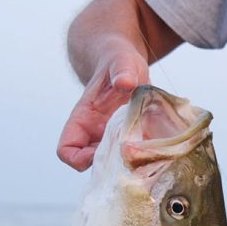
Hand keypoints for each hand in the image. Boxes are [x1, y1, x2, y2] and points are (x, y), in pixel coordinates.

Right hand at [57, 49, 149, 170]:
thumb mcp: (121, 61)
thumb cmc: (117, 60)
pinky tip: (159, 149)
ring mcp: (112, 137)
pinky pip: (135, 157)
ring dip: (131, 164)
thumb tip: (125, 82)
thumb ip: (122, 70)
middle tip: (135, 157)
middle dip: (113, 165)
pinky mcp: (131, 138)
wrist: (126, 61)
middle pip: (94, 164)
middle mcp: (95, 133)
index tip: (102, 153)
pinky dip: (145, 157)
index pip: (67, 150)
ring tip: (150, 153)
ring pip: (116, 164)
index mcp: (83, 119)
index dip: (79, 158)